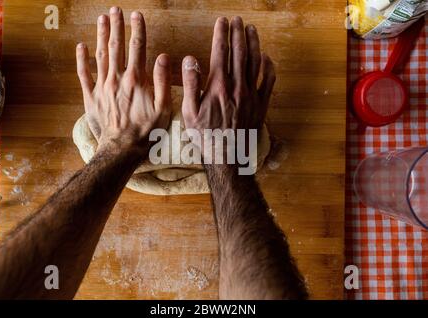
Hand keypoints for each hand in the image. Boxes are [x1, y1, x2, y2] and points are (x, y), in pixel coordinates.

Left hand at [76, 8, 170, 152]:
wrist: (122, 149)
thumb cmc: (146, 131)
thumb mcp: (164, 108)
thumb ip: (162, 81)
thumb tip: (163, 57)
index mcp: (136, 80)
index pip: (137, 48)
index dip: (138, 29)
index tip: (137, 15)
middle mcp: (117, 79)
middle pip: (116, 46)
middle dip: (117, 26)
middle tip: (115, 10)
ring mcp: (102, 87)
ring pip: (101, 55)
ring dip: (102, 36)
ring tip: (102, 19)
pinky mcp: (91, 97)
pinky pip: (84, 74)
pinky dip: (82, 59)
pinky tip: (82, 46)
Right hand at [181, 16, 274, 161]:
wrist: (226, 156)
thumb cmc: (204, 136)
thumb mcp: (189, 112)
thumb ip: (190, 84)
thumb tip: (190, 60)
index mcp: (217, 86)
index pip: (220, 53)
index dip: (221, 34)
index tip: (222, 22)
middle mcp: (237, 87)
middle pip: (239, 53)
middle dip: (238, 33)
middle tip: (237, 19)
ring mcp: (251, 95)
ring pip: (255, 63)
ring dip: (253, 44)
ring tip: (251, 29)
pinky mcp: (261, 105)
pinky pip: (268, 82)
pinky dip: (268, 67)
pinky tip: (266, 57)